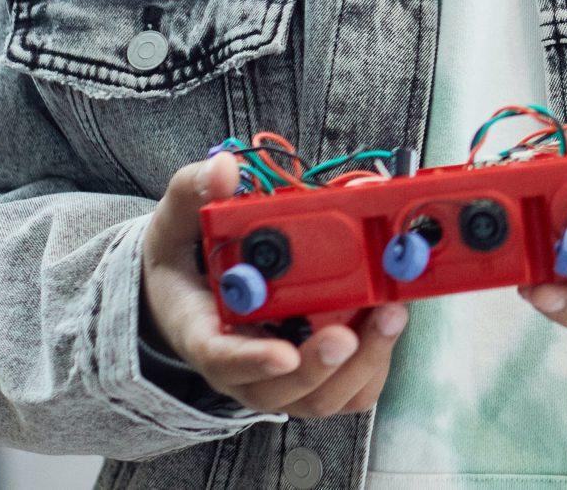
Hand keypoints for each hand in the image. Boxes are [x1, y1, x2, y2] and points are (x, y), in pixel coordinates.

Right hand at [141, 152, 408, 417]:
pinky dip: (375, 363)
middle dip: (321, 364)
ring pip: (321, 396)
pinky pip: (349, 389)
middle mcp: (243, 366)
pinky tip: (388, 322)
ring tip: (390, 315)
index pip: (222, 358)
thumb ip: (194, 192)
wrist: (196, 290)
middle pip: (280, 390)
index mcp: (203, 331)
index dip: (253, 360)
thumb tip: (224, 169)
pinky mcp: (315, 373)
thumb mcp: (177, 221)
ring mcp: (280, 376)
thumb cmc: (190, 259)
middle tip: (354, 329)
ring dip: (361, 362)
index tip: (283, 353)